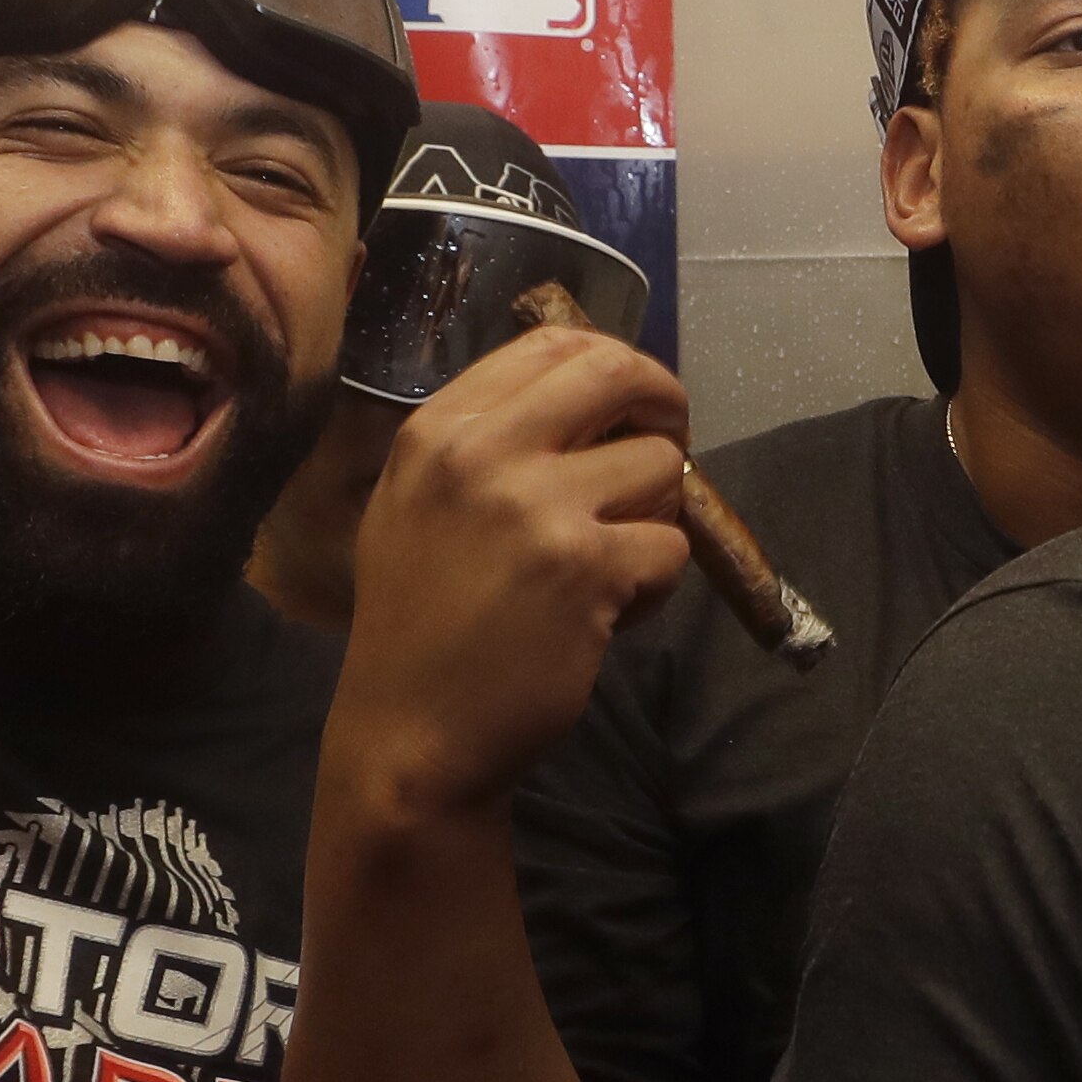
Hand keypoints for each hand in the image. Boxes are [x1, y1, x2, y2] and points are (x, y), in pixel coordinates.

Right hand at [333, 325, 689, 811]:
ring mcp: (537, 508)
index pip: (553, 343)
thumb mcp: (417, 504)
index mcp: (439, 429)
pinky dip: (656, 584)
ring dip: (656, 515)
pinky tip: (610, 613)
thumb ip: (488, 442)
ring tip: (611, 566)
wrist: (410, 738)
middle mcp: (484, 452)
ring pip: (661, 465)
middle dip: (664, 404)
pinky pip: (670, 546)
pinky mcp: (586, 569)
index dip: (613, 363)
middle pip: (618, 373)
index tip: (630, 402)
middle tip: (668, 445)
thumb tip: (592, 396)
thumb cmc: (417, 625)